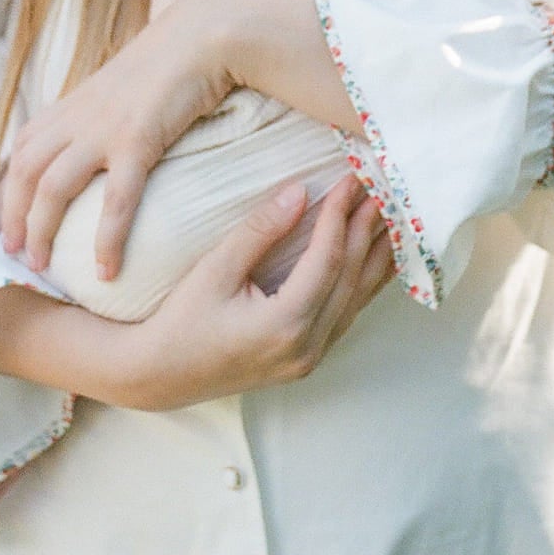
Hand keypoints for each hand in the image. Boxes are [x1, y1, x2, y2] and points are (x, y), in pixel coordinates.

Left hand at [1, 0, 231, 273]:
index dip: (7, 186)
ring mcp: (103, 128)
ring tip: (41, 265)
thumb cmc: (171, 62)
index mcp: (74, 104)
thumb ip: (102, 110)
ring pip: (53, 187)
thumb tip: (97, 138)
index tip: (0, 220)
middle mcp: (78, 116)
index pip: (23, 147)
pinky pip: (115, 200)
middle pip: (26, 171)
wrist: (202, 35)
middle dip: (13, 215)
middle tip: (13, 252)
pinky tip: (106, 270)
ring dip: (41, 230)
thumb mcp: (122, 85)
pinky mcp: (137, 140)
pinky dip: (107, 239)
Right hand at [120, 173, 394, 410]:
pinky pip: (346, 315)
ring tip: (394, 217)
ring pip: (356, 300)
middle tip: (383, 187)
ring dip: (375, 256)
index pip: (326, 260)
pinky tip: (375, 259)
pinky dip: (363, 282)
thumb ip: (260, 230)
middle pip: (350, 279)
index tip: (351, 178)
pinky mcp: (306, 359)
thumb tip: (300, 191)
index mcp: (284, 325)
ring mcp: (309, 358)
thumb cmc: (180, 321)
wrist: (159, 375)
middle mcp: (306, 347)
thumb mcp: (214, 270)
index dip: (340, 215)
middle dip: (367, 230)